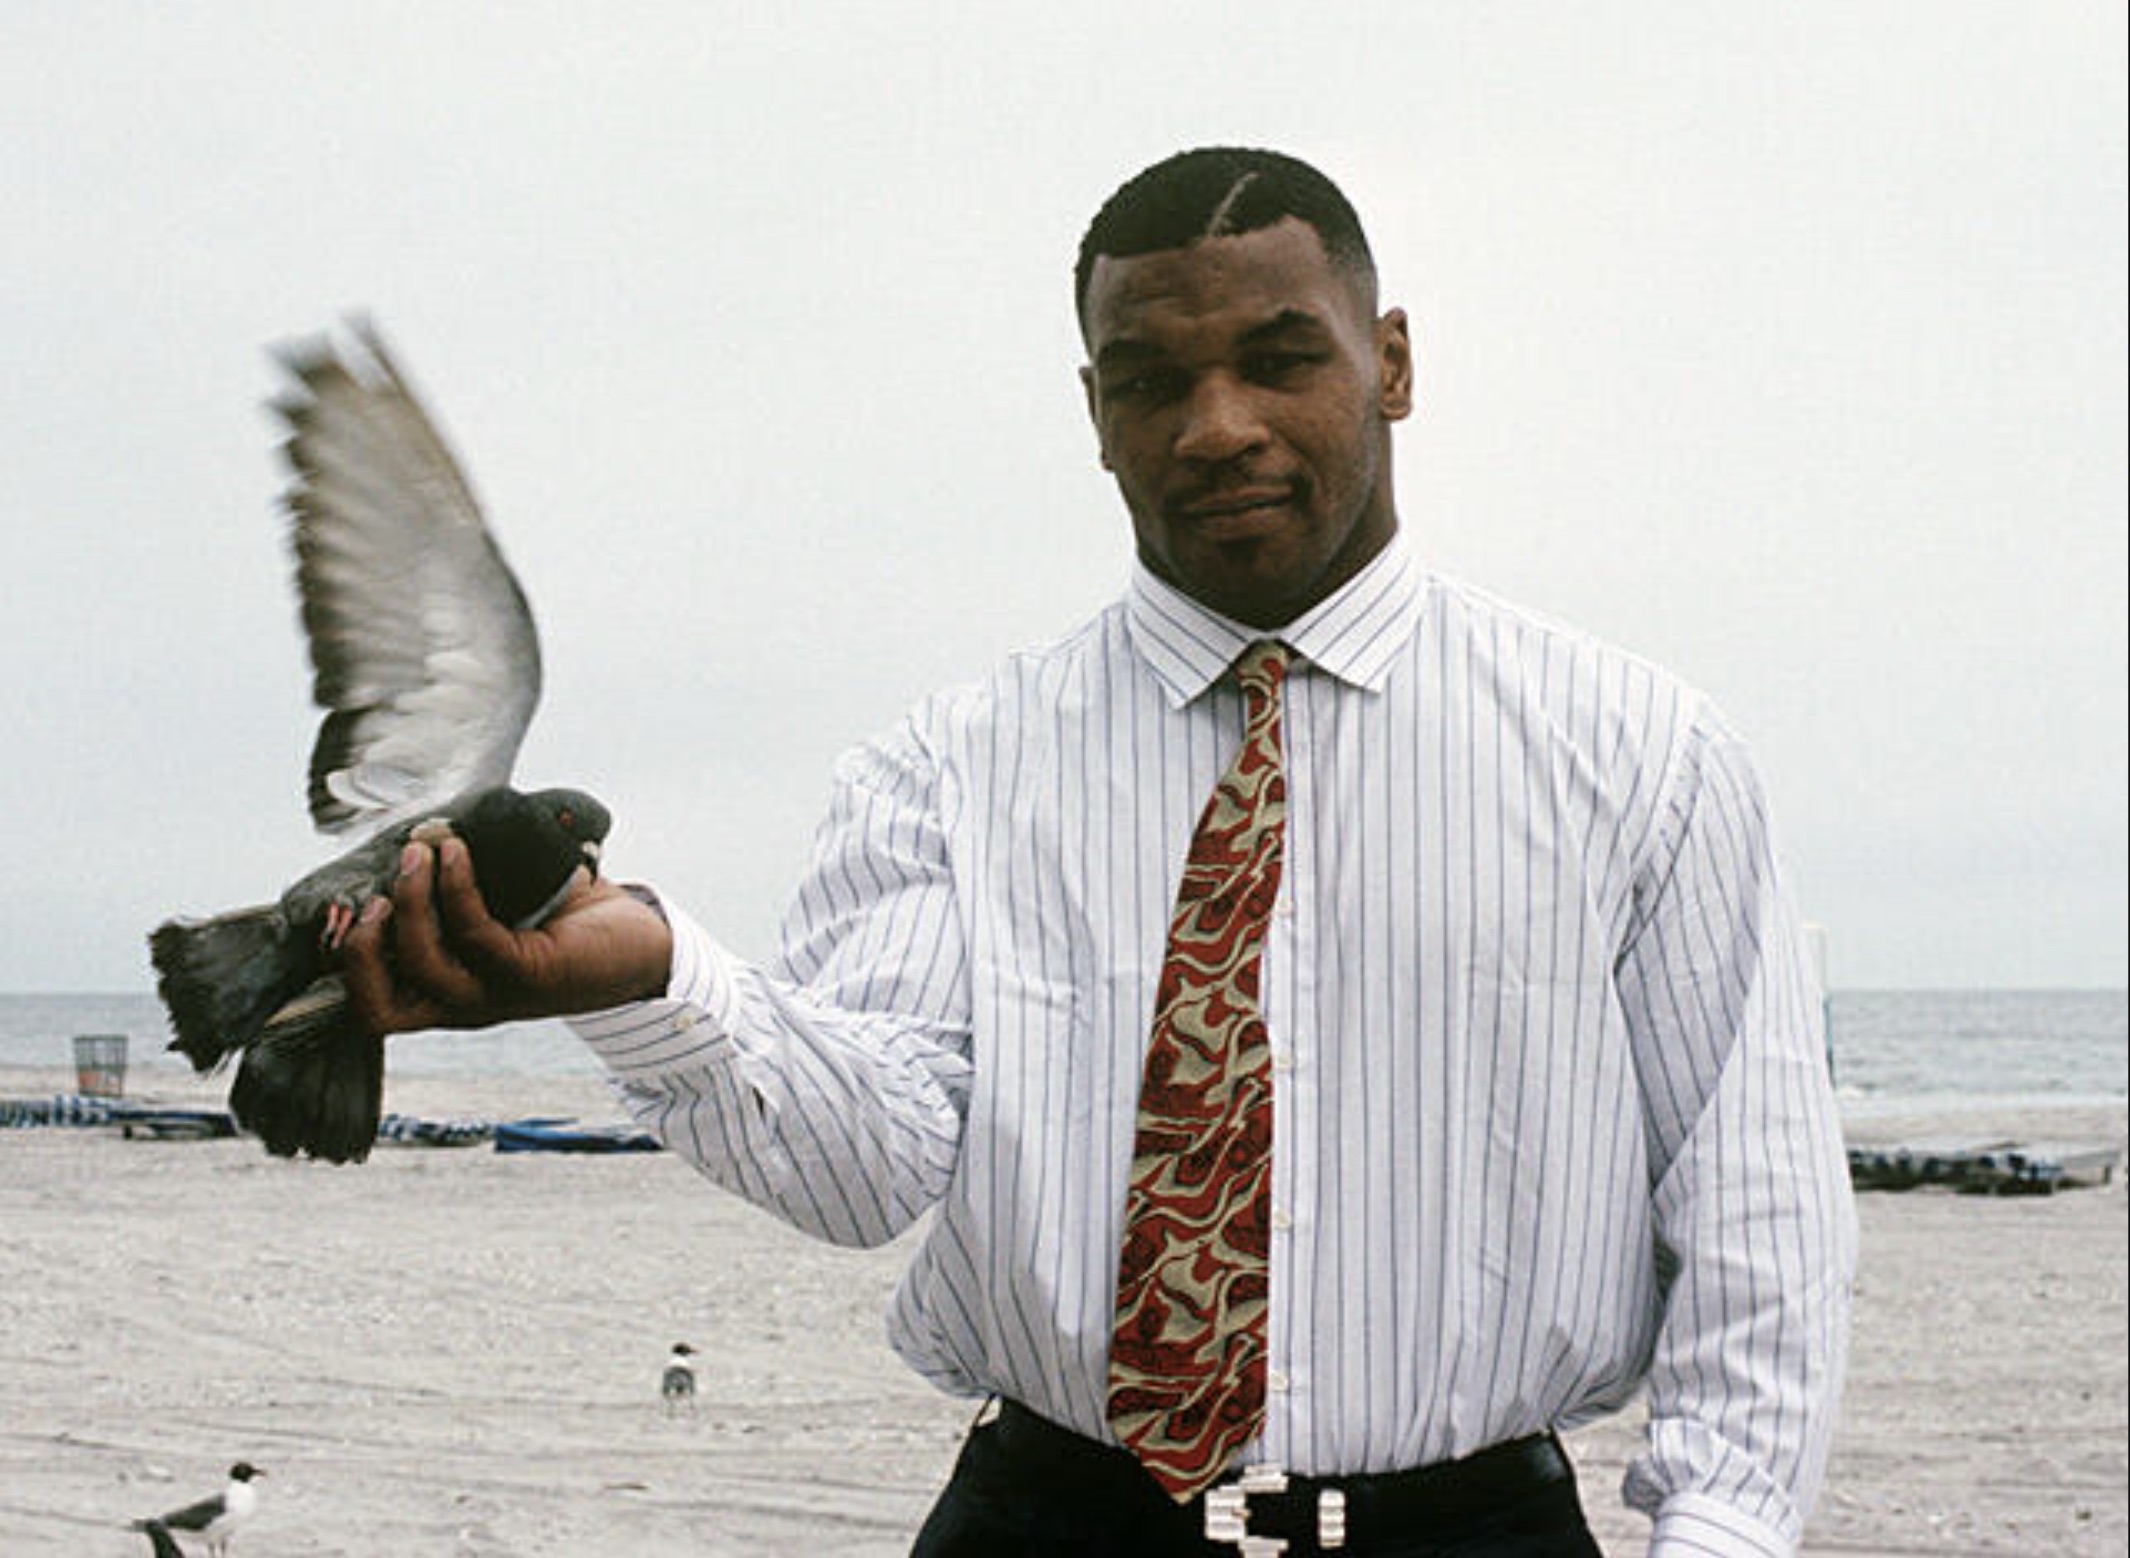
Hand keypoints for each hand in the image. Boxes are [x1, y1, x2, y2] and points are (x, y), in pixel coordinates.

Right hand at [341, 836, 673, 1036]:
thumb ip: (454, 881)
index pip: (368, 1006)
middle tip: (375, 890)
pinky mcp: (531, 976)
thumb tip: (419, 823)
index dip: (337, 966)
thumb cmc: (561, 917)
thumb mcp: (496, 902)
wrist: (638, 940)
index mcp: (443, 994)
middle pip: (376, 1009)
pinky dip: (457, 887)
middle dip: (357, 948)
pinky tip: (457, 852)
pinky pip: (475, 933)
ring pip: (423, 966)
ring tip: (421, 851)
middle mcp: (461, 1006)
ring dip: (411, 902)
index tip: (335, 908)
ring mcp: (495, 997)